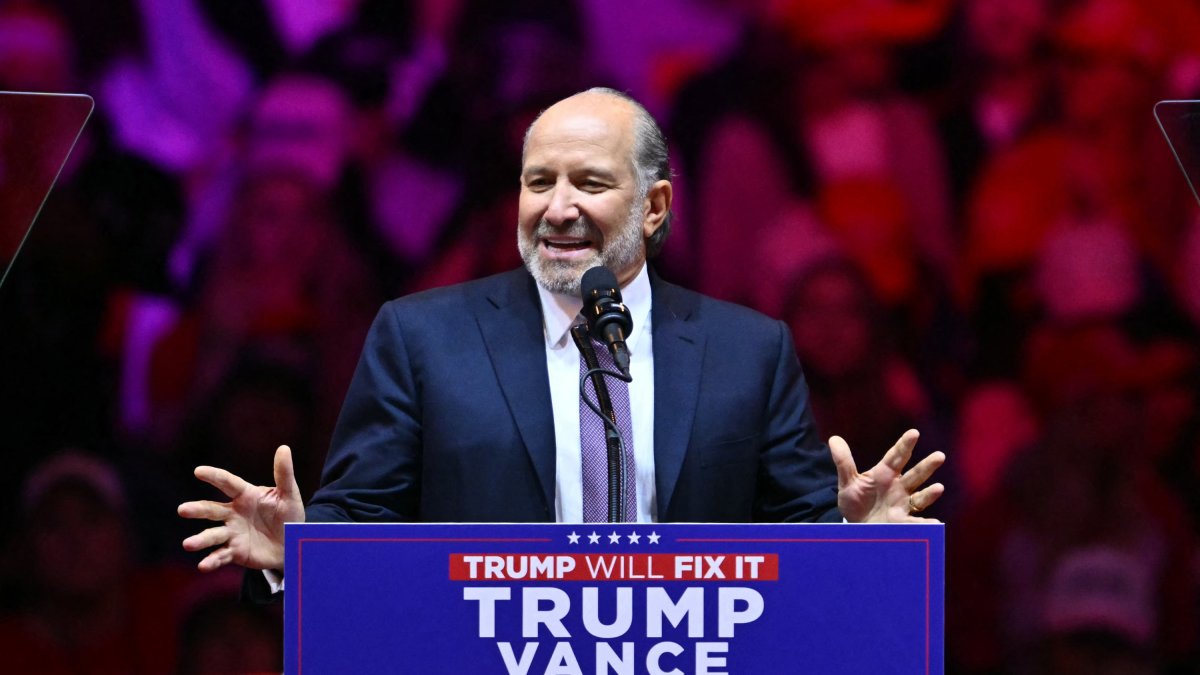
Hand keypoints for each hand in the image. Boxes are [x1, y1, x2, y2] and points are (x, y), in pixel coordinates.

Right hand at [178, 445, 305, 570]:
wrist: (292, 544)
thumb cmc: (289, 515)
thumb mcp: (289, 495)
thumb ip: (284, 474)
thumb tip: (284, 447)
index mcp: (245, 496)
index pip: (228, 483)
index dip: (214, 477)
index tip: (198, 471)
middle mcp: (233, 513)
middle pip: (212, 510)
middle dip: (197, 509)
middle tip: (182, 510)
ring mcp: (232, 533)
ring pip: (212, 535)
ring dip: (200, 540)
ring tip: (188, 544)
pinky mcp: (234, 552)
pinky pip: (221, 556)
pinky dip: (211, 561)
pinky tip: (203, 566)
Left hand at [831, 429, 944, 522]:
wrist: (856, 526)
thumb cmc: (856, 501)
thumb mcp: (848, 481)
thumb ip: (843, 462)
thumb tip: (833, 439)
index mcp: (885, 474)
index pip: (896, 457)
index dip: (904, 445)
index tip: (914, 433)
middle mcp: (898, 487)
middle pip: (915, 475)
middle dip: (927, 466)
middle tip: (939, 456)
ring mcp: (903, 505)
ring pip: (920, 497)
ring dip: (930, 493)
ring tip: (939, 488)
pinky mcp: (902, 523)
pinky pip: (916, 523)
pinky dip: (925, 525)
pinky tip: (933, 524)